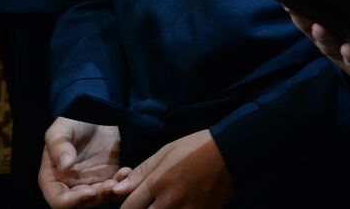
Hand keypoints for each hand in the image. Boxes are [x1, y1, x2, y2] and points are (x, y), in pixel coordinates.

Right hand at [39, 118, 126, 207]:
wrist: (93, 114)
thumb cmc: (71, 122)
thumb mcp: (60, 131)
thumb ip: (59, 147)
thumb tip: (65, 165)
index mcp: (53, 179)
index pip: (59, 200)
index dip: (72, 201)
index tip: (87, 192)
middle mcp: (70, 186)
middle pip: (81, 203)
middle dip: (95, 198)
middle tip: (109, 186)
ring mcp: (90, 182)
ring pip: (99, 198)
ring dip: (110, 193)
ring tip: (120, 178)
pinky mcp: (107, 175)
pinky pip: (115, 186)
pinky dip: (122, 183)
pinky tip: (127, 171)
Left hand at [112, 129, 232, 208]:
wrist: (232, 151)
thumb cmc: (197, 147)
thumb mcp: (166, 152)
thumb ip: (141, 172)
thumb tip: (117, 191)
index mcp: (157, 183)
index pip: (128, 208)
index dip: (127, 206)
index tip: (134, 201)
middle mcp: (169, 202)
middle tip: (149, 202)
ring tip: (165, 202)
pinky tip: (180, 204)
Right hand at [289, 9, 349, 86]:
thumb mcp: (347, 22)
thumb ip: (333, 7)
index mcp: (332, 42)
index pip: (312, 30)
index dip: (302, 21)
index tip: (292, 8)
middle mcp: (344, 56)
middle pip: (331, 48)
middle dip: (324, 39)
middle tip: (318, 28)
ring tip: (348, 49)